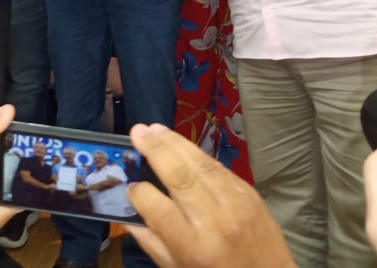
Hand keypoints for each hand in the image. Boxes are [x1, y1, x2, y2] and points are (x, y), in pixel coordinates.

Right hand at [127, 123, 294, 267]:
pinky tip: (180, 144)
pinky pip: (218, 166)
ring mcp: (235, 202)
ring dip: (175, 142)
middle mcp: (214, 220)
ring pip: (200, 163)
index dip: (139, 192)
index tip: (130, 186)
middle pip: (179, 176)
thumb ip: (151, 241)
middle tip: (137, 131)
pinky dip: (196, 153)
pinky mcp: (248, 192)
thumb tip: (128, 213)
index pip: (158, 209)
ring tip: (155, 129)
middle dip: (155, 150)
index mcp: (193, 247)